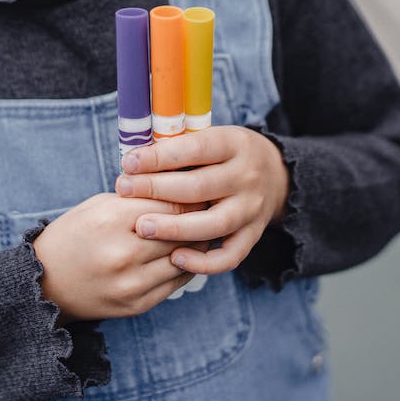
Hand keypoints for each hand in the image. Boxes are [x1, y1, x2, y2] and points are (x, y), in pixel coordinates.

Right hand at [32, 193, 209, 325]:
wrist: (46, 283)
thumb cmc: (75, 235)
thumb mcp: (99, 204)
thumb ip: (139, 197)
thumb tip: (183, 184)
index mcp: (111, 221)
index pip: (171, 203)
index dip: (190, 193)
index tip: (202, 187)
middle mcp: (123, 254)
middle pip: (182, 231)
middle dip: (199, 216)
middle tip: (211, 204)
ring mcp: (132, 284)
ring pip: (186, 257)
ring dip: (197, 241)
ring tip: (203, 226)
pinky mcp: (138, 304)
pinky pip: (178, 281)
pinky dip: (187, 263)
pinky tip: (187, 251)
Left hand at [114, 126, 288, 275]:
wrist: (276, 174)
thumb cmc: (226, 155)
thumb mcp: (211, 137)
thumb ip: (179, 147)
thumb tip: (133, 161)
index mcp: (234, 144)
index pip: (195, 149)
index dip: (159, 157)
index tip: (128, 163)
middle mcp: (247, 176)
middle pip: (199, 187)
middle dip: (156, 189)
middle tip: (123, 191)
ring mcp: (252, 208)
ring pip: (213, 224)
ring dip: (175, 228)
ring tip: (141, 227)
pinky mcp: (253, 235)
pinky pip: (230, 256)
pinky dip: (204, 263)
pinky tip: (175, 258)